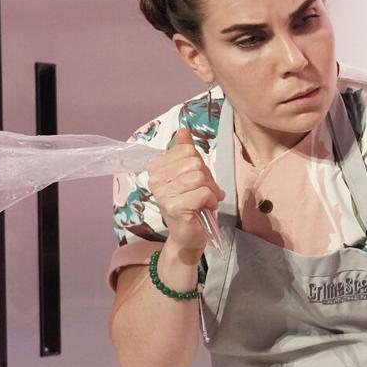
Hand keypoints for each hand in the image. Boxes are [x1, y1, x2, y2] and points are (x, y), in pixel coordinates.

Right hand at [146, 128, 224, 251]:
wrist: (187, 236)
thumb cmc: (190, 204)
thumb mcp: (188, 174)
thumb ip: (184, 152)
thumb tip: (183, 130)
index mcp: (157, 167)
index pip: (187, 150)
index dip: (199, 164)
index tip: (198, 180)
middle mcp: (156, 179)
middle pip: (195, 163)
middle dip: (207, 178)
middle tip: (205, 192)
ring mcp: (164, 193)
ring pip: (199, 177)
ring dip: (210, 190)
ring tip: (205, 201)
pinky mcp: (175, 207)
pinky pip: (203, 192)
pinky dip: (210, 200)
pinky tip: (204, 209)